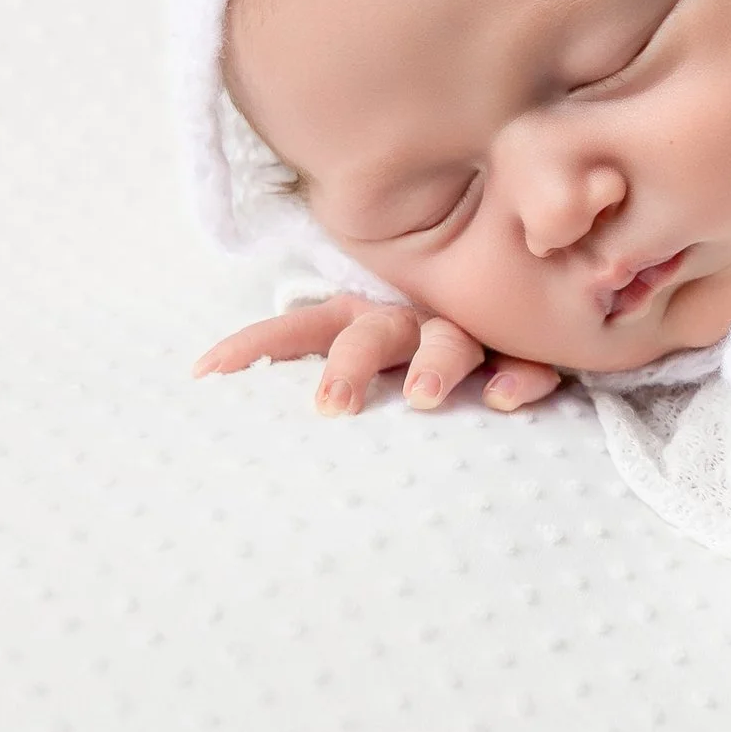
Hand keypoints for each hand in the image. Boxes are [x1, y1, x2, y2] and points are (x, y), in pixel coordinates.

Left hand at [191, 293, 563, 416]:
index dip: (255, 345)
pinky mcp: (524, 353)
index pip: (300, 329)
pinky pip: (525, 362)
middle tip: (332, 408)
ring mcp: (469, 335)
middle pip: (370, 336)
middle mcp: (410, 323)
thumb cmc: (423, 369)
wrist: (526, 326)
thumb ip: (330, 386)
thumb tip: (237, 405)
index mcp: (362, 323)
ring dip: (435, 364)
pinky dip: (517, 377)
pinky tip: (503, 399)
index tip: (204, 375)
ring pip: (450, 340)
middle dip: (348, 367)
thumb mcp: (371, 366)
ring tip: (425, 396)